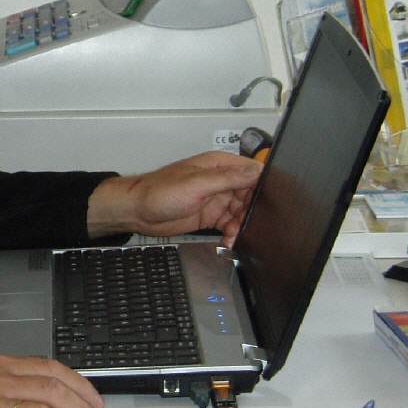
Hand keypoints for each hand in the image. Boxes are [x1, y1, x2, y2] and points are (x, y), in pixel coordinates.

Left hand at [86, 151, 261, 246]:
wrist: (137, 212)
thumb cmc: (159, 192)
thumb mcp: (197, 183)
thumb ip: (227, 178)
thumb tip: (256, 171)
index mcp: (218, 166)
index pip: (252, 172)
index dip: (264, 186)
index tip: (270, 202)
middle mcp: (220, 181)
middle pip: (251, 195)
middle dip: (254, 211)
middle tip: (252, 224)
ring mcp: (216, 199)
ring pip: (242, 212)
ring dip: (243, 225)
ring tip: (237, 235)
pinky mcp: (210, 216)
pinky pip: (230, 225)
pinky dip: (233, 233)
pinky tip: (230, 241)